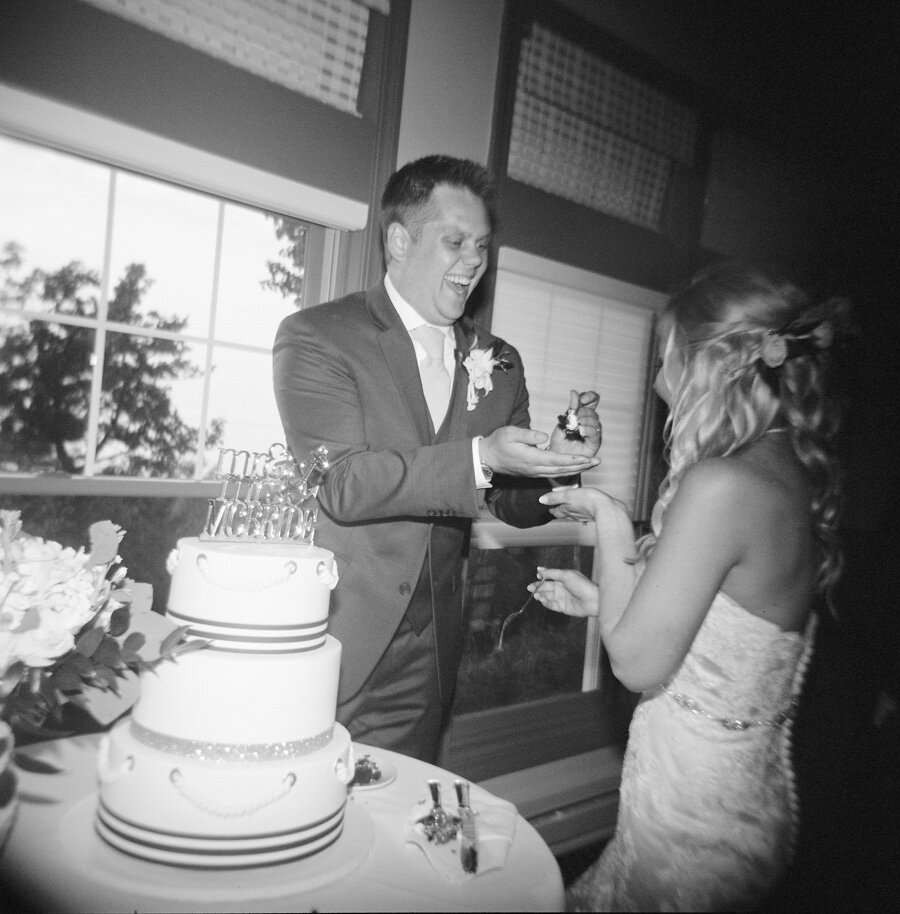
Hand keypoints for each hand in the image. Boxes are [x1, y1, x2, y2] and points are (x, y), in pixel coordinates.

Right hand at [479, 426, 600, 476]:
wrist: (487, 458)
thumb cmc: (498, 442)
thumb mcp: (509, 432)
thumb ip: (528, 435)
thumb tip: (544, 437)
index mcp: (531, 458)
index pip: (557, 460)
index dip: (573, 460)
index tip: (587, 458)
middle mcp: (535, 468)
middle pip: (562, 469)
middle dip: (581, 466)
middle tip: (598, 461)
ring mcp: (534, 472)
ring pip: (559, 473)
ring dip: (576, 470)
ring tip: (590, 465)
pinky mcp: (533, 473)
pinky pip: (553, 474)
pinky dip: (566, 472)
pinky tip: (574, 469)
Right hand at [528, 567, 598, 616]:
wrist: (594, 600)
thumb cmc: (582, 585)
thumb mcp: (565, 575)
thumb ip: (551, 573)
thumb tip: (539, 569)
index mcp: (563, 578)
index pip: (549, 577)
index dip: (541, 577)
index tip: (536, 577)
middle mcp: (562, 588)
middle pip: (546, 587)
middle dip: (537, 587)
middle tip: (530, 588)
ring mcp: (562, 598)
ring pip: (547, 596)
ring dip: (541, 595)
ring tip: (536, 595)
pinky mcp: (563, 607)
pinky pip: (552, 605)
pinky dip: (546, 603)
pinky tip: (542, 600)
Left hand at [539, 486, 632, 535]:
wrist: (607, 509)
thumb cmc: (589, 501)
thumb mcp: (568, 495)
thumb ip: (555, 497)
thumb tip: (542, 500)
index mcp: (565, 510)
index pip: (554, 511)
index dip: (551, 508)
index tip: (548, 506)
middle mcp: (572, 515)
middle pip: (562, 513)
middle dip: (558, 509)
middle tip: (555, 506)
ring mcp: (582, 516)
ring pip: (572, 513)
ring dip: (568, 510)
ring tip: (567, 506)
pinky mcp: (591, 514)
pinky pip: (582, 512)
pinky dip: (579, 510)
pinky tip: (582, 507)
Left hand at [548, 390, 601, 457]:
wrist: (556, 459)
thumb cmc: (559, 440)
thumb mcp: (563, 422)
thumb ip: (571, 408)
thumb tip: (574, 392)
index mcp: (583, 414)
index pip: (592, 400)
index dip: (589, 397)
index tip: (581, 399)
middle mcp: (590, 422)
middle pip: (593, 410)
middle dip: (584, 411)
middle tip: (575, 416)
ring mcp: (593, 432)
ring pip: (595, 420)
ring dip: (585, 420)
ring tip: (577, 425)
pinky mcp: (594, 442)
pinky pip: (595, 433)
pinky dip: (588, 430)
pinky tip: (581, 431)